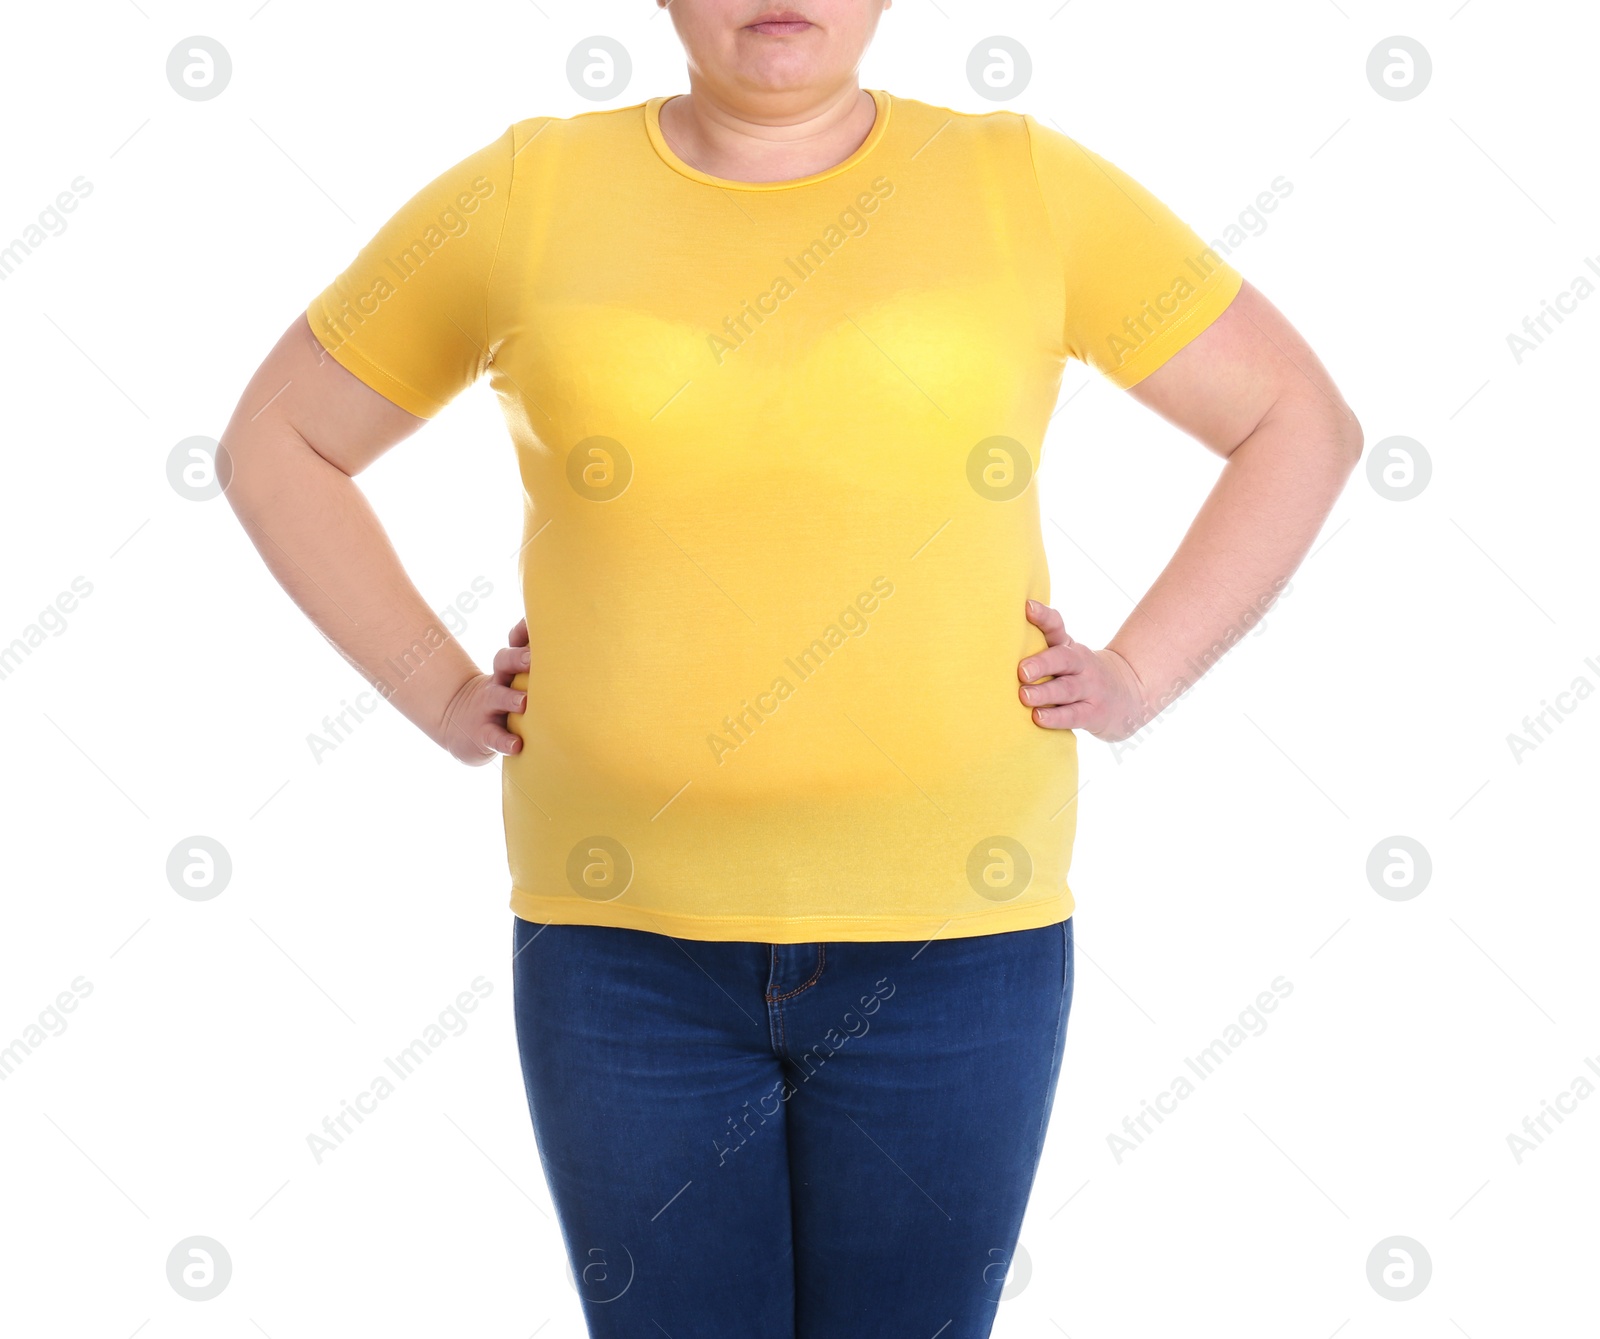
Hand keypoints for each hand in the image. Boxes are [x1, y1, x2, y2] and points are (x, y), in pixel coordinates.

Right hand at [435, 617, 529, 764]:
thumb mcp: (514, 681)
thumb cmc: (502, 701)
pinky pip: (493, 735)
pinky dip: (504, 740)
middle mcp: (499, 683)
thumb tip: (573, 651)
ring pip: (497, 697)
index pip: (514, 644)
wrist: (459, 725)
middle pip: (504, 662)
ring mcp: (488, 707)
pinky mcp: (482, 733)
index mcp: (509, 668)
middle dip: (517, 658)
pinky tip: (516, 745)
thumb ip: (536, 669)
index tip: (534, 623)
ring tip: (524, 702)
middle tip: (533, 658)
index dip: (522, 632)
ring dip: (510, 699)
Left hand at [1018, 600, 1147, 742]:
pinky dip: (1056, 717)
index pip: (1056, 627)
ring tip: (1024, 696)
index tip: (1028, 607)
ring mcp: (1089, 688)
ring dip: (1044, 693)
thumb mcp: (1066, 656)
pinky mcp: (1093, 713)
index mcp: (1068, 647)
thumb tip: (996, 644)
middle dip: (1042, 663)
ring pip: (1066, 689)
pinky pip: (1073, 715)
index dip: (1043, 617)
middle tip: (1021, 671)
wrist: (1128, 695)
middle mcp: (1080, 664)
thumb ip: (1039, 649)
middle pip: (1063, 659)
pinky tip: (1038, 718)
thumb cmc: (1080, 674)